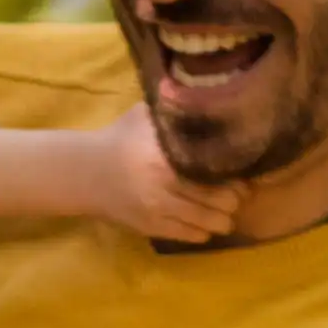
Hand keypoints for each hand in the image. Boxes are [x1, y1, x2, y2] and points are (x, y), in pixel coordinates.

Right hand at [0, 114, 229, 241]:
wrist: (85, 173)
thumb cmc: (120, 139)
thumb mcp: (145, 116)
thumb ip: (175, 107)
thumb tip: (212, 91)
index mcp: (166, 157)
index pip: (219, 173)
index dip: (239, 175)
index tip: (242, 171)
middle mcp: (165, 188)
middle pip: (223, 202)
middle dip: (235, 198)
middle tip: (238, 190)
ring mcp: (159, 212)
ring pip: (212, 224)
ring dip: (223, 218)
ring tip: (223, 207)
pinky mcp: (153, 229)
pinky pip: (193, 237)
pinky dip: (205, 230)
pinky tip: (203, 219)